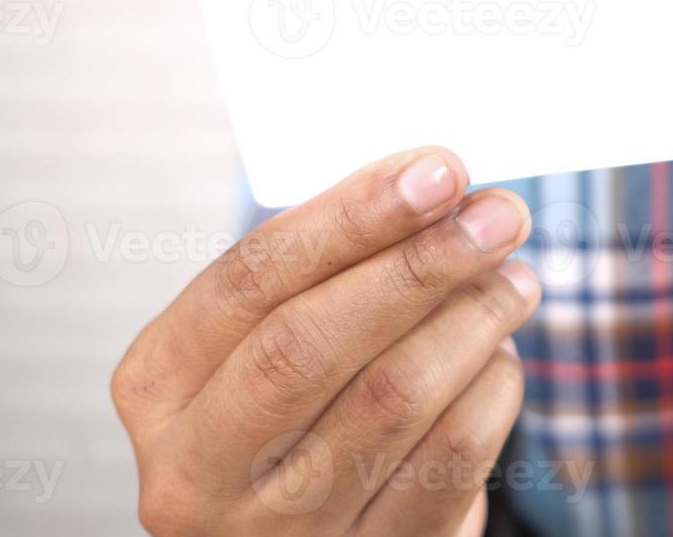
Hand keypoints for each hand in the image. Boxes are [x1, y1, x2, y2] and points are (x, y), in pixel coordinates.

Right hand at [111, 147, 537, 535]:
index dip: (352, 215)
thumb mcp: (266, 337)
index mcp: (157, 385)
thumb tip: (435, 183)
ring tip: (515, 276)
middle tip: (499, 216)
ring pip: (390, 398)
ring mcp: (276, 532)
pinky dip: (489, 391)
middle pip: (309, 342)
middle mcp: (196, 470)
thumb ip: (329, 264)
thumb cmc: (291, 406)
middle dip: (419, 264)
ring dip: (473, 318)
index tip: (438, 171)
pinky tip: (499, 355)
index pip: (249, 279)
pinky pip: (448, 462)